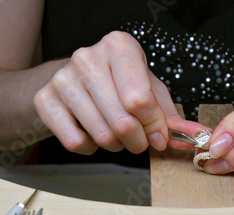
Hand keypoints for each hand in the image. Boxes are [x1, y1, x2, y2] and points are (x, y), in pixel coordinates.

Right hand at [34, 31, 204, 154]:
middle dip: (138, 141)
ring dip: (115, 146)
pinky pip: (75, 142)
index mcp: (119, 47)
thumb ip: (169, 113)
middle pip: (122, 121)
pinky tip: (92, 134)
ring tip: (116, 135)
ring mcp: (63, 79)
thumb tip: (190, 135)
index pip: (141, 98)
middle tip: (139, 141)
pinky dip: (90, 148)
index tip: (158, 135)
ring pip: (101, 135)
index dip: (154, 125)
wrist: (72, 81)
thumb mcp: (148, 88)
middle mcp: (88, 57)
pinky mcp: (44, 100)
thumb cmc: (116, 83)